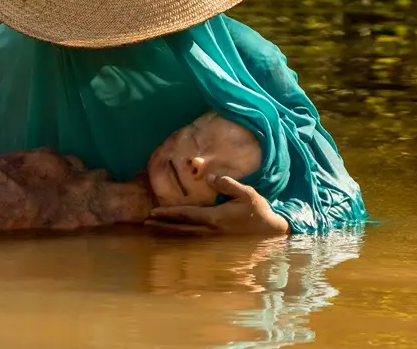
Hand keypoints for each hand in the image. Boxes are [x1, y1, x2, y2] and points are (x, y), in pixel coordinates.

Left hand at [145, 174, 289, 235]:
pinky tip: (172, 235)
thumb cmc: (258, 211)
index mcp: (215, 218)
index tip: (153, 212)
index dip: (169, 213)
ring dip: (168, 232)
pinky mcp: (216, 240)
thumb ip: (228, 184)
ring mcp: (213, 237)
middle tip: (145, 222)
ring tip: (153, 229)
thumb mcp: (247, 193)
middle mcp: (211, 230)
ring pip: (185, 236)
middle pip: (181, 228)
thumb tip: (211, 177)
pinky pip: (193, 239)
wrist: (271, 232)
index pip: (187, 215)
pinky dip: (180, 236)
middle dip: (162, 225)